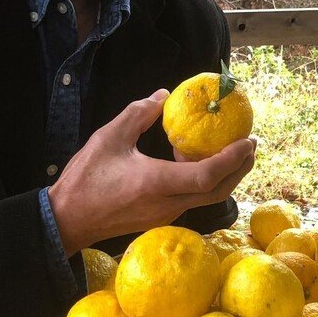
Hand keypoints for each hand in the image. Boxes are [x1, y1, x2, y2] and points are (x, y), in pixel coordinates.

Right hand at [48, 89, 256, 254]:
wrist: (67, 220)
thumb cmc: (85, 179)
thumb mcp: (108, 137)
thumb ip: (138, 114)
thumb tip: (163, 96)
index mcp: (156, 184)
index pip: (207, 176)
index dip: (232, 159)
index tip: (248, 141)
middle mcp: (168, 204)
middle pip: (218, 191)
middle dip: (240, 168)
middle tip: (251, 144)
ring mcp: (166, 215)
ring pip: (208, 197)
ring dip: (226, 175)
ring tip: (234, 151)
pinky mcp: (161, 218)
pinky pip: (193, 199)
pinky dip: (206, 181)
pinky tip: (198, 162)